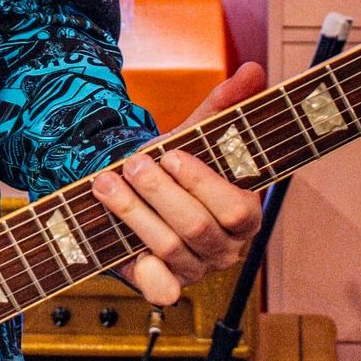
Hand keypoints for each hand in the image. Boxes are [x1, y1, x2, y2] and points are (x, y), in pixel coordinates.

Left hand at [91, 63, 266, 307]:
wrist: (139, 191)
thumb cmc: (176, 164)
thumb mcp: (197, 134)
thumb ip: (224, 106)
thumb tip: (253, 70)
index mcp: (245, 213)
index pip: (234, 208)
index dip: (201, 183)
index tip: (171, 154)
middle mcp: (226, 247)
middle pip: (196, 227)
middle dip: (158, 193)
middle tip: (133, 163)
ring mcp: (195, 269)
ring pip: (168, 248)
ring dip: (133, 212)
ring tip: (107, 182)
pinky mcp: (165, 284)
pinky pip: (161, 290)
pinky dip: (144, 270)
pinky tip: (127, 245)